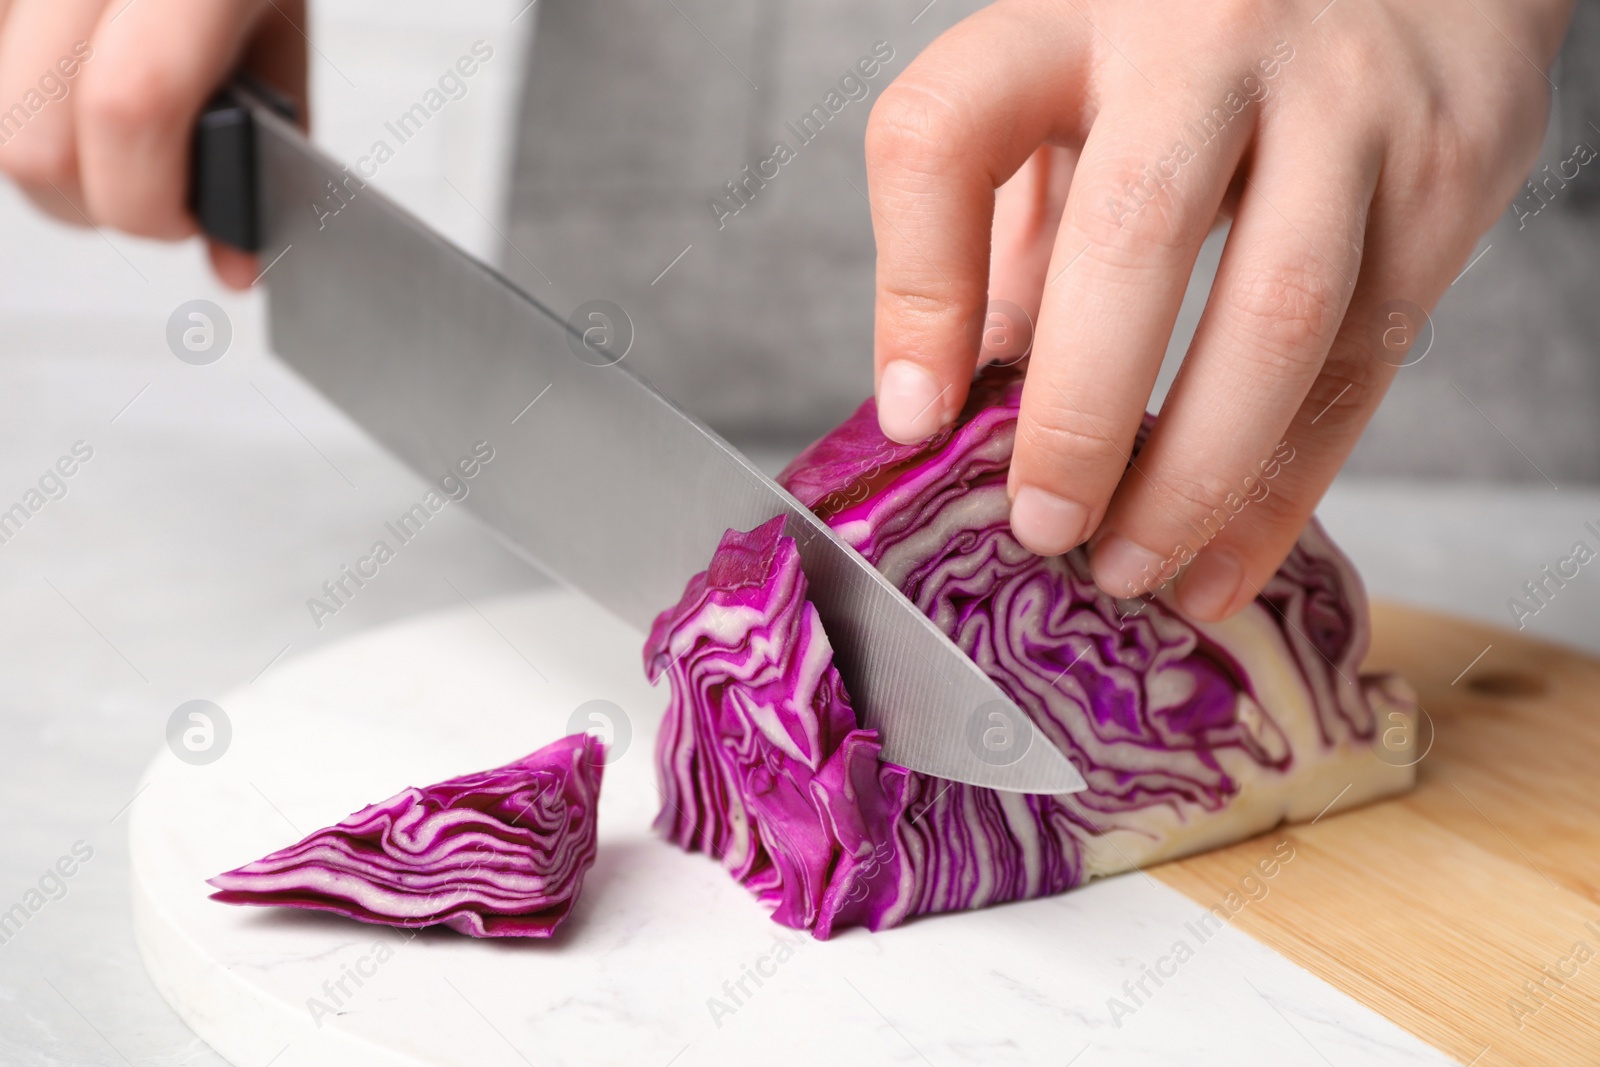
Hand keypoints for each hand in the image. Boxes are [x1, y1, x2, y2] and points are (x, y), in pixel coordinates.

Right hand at [0, 0, 306, 287]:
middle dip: (93, 203)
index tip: (185, 217)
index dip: (150, 200)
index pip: (131, 108)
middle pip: (29, 141)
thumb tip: (234, 261)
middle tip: (148, 189)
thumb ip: (267, 147)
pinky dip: (17, 98)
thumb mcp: (276, 23)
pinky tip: (62, 85)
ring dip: (47, 155)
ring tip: (107, 129)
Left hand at [866, 0, 1571, 618]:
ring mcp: (1345, 102)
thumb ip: (1016, 222)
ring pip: (1275, 318)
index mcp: (1076, 11)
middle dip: (1078, 417)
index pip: (946, 134)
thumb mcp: (1079, 89)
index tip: (914, 416)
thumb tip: (961, 396)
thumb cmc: (1209, 35)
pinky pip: (1366, 359)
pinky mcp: (1449, 168)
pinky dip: (1289, 484)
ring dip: (1194, 477)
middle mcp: (1208, 42)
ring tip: (1131, 568)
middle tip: (1041, 530)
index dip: (916, 290)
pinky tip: (1226, 558)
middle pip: (1130, 240)